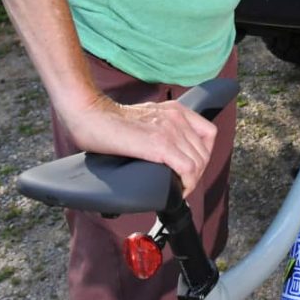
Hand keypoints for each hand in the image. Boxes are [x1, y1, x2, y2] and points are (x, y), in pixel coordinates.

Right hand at [61, 94, 219, 191]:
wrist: (92, 116)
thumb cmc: (109, 121)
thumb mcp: (147, 118)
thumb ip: (162, 128)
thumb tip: (166, 154)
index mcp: (175, 110)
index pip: (208, 134)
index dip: (203, 155)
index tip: (191, 168)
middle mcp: (177, 117)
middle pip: (204, 152)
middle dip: (197, 172)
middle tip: (182, 184)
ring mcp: (170, 130)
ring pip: (198, 162)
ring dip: (191, 181)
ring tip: (178, 189)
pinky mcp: (160, 144)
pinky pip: (187, 168)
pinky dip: (186, 184)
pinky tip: (176, 189)